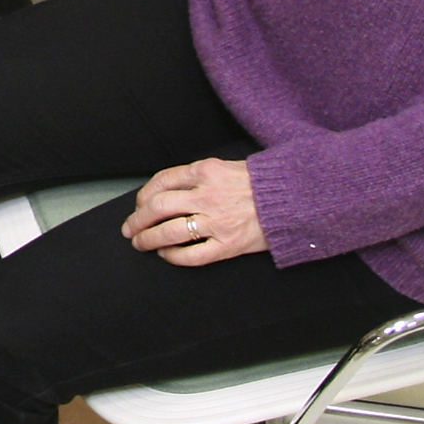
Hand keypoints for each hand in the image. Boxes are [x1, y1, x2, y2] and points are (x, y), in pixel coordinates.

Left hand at [122, 158, 265, 265]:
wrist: (294, 201)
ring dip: (148, 239)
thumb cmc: (261, 184)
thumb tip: (166, 191)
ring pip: (169, 232)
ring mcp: (217, 222)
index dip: (144, 196)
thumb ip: (198, 177)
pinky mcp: (228, 245)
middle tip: (129, 229)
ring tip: (140, 243)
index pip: (161, 182)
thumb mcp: (227, 167)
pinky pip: (192, 255)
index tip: (139, 205)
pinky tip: (166, 254)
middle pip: (158, 208)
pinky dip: (173, 256)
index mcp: (205, 172)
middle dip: (137, 220)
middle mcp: (208, 196)